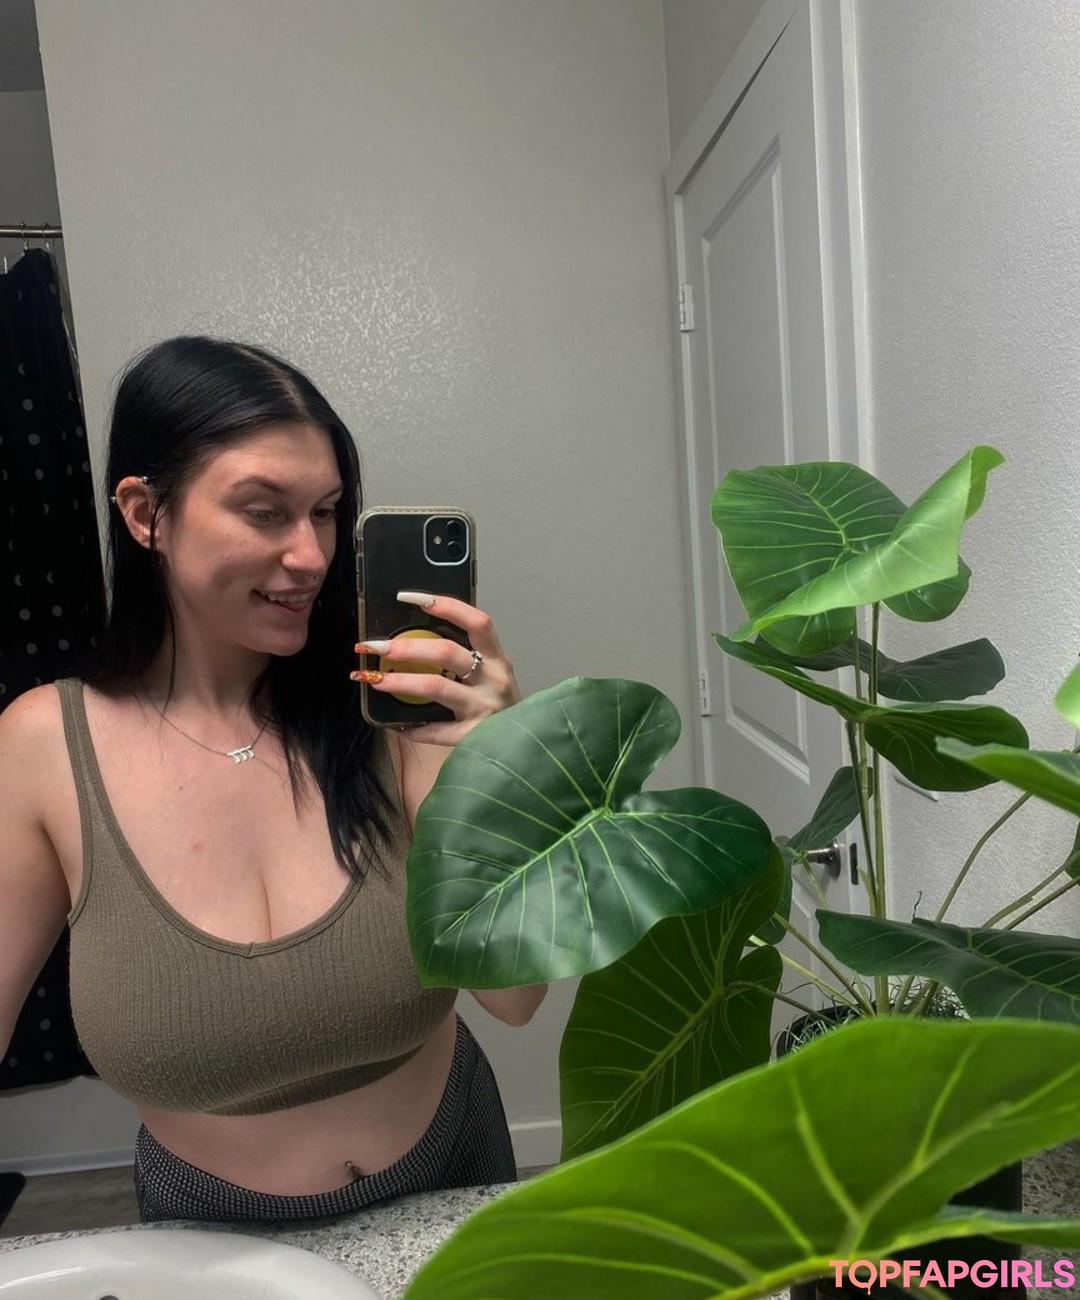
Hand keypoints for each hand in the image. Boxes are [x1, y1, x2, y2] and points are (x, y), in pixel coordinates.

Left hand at [353, 594, 520, 745]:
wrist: (525, 744)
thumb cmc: (498, 703)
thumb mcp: (491, 674)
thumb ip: (464, 657)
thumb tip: (413, 641)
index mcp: (498, 659)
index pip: (477, 622)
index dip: (447, 606)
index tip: (412, 598)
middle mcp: (494, 680)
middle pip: (447, 652)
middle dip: (407, 646)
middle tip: (377, 646)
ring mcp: (485, 708)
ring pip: (436, 686)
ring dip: (401, 681)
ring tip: (376, 680)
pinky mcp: (473, 736)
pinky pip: (436, 730)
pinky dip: (413, 727)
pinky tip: (397, 725)